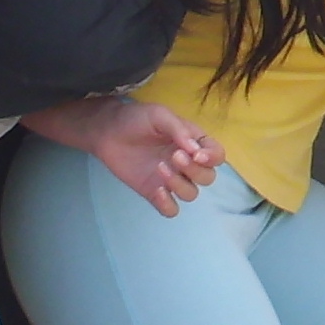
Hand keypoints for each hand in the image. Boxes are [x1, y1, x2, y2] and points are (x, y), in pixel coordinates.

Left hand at [79, 96, 220, 214]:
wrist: (107, 131)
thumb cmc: (136, 119)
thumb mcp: (159, 115)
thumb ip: (179, 130)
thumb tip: (195, 150)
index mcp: (193, 143)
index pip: (216, 155)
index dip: (212, 158)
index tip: (197, 155)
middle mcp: (186, 163)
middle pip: (207, 177)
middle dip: (195, 170)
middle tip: (174, 156)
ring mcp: (171, 180)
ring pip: (191, 194)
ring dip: (180, 185)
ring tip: (160, 168)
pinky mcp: (154, 193)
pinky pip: (171, 209)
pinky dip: (168, 204)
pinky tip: (157, 190)